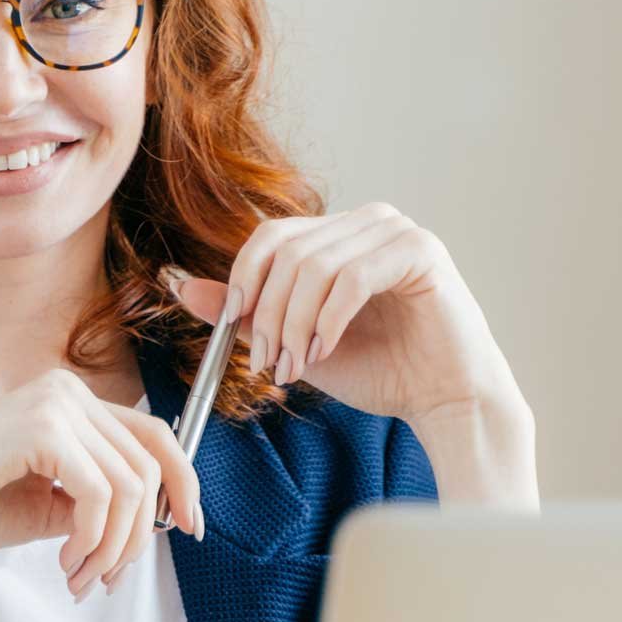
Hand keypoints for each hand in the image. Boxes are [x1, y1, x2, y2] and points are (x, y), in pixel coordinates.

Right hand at [0, 367, 202, 600]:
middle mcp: (67, 391)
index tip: (189, 528)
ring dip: (112, 547)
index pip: (153, 434)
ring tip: (81, 578)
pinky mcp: (43, 428)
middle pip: (148, 466)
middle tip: (108, 580)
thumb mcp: (47, 505)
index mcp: (70, 401)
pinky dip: (93, 539)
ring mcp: (56, 403)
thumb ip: (96, 503)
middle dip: (138, 535)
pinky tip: (65, 560)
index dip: (183, 482)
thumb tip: (149, 524)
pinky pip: (101, 496)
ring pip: (130, 487)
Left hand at [163, 201, 527, 431]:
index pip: (270, 237)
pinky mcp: (421, 251)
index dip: (243, 280)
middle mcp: (367, 221)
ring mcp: (396, 231)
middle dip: (267, 314)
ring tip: (297, 366)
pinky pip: (352, 278)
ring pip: (314, 266)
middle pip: (286, 251)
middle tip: (268, 363)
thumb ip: (245, 312)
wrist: (441, 400)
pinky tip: (325, 350)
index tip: (233, 329)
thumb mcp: (293, 341)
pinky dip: (328, 321)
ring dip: (294, 325)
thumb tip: (180, 286)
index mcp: (337, 234)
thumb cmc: (377, 370)